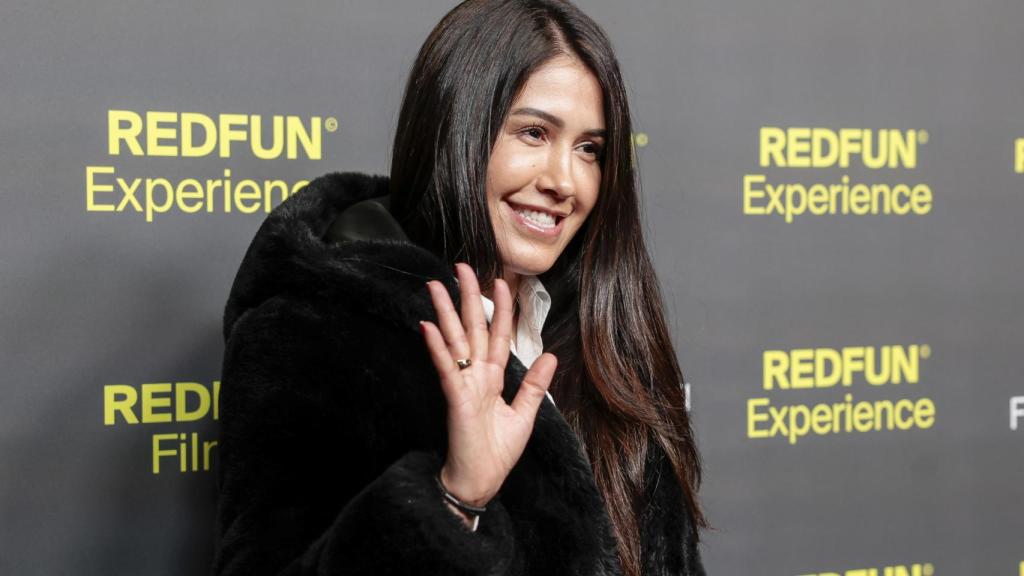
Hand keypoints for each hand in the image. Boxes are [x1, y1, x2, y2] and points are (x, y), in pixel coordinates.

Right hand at [420, 262, 556, 507]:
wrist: (481, 481)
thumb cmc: (497, 452)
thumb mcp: (525, 415)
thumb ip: (535, 385)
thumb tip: (551, 356)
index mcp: (493, 377)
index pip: (497, 335)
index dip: (499, 308)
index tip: (500, 282)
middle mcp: (477, 375)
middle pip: (472, 328)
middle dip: (467, 297)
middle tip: (461, 267)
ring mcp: (464, 384)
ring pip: (454, 340)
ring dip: (445, 312)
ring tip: (436, 286)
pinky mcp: (455, 398)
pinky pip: (446, 368)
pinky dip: (438, 347)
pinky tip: (428, 326)